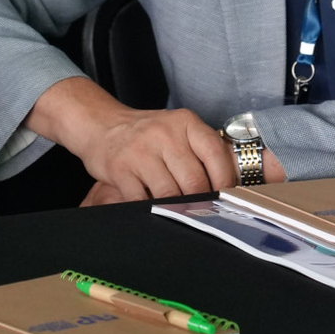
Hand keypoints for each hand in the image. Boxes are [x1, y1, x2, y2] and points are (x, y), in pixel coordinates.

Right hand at [29, 78, 237, 202]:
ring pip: (170, 194)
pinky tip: (154, 205)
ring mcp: (140, 151)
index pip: (215, 153)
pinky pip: (143, 199)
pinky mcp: (121, 169)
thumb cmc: (148, 135)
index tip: (228, 198)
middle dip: (200, 201)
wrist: (101, 126)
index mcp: (185, 122)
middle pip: (194, 180)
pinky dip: (151, 208)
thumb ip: (202, 152)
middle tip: (203, 211)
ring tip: (179, 211)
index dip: (225, 182)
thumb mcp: (177, 131)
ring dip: (176, 208)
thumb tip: (233, 187)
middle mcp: (163, 133)